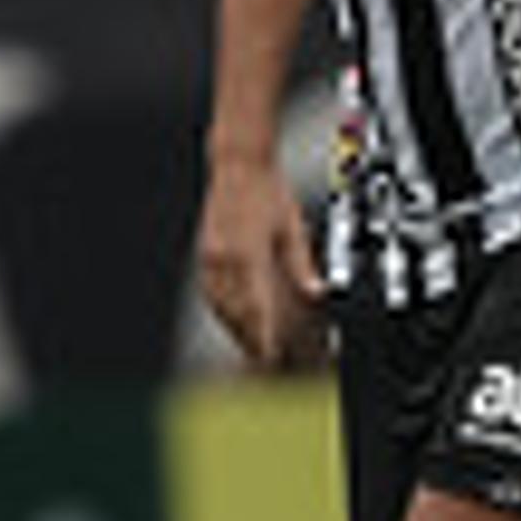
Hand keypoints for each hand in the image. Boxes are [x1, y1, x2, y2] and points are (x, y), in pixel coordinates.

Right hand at [195, 153, 326, 370]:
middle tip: (262, 358)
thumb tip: (316, 291)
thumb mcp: (292, 226)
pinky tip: (230, 316)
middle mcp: (225, 257)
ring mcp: (211, 255)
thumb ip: (301, 264)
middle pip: (236, 311)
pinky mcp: (205, 251)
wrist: (238, 162)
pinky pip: (210, 290)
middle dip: (249, 338)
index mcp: (248, 252)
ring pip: (220, 304)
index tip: (271, 355)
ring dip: (233, 327)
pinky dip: (221, 308)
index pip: (256, 306)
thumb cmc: (267, 189)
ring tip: (248, 343)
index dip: (263, 336)